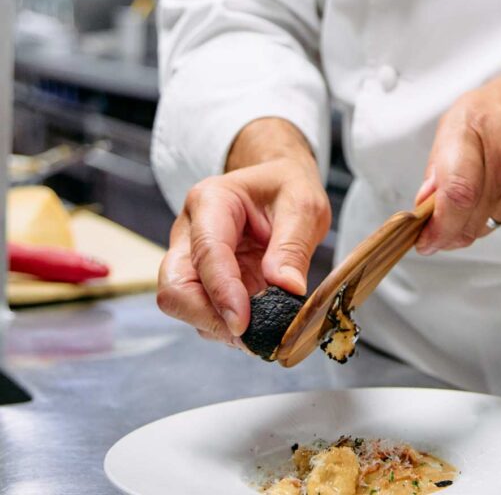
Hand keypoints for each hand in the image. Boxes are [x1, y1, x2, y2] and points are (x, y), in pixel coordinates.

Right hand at [157, 120, 329, 344]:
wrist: (280, 185)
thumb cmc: (287, 187)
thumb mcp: (303, 205)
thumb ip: (293, 245)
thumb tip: (287, 288)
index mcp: (210, 201)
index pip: (206, 252)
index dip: (221, 292)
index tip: (243, 323)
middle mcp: (190, 231)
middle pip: (175, 286)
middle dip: (207, 317)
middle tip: (251, 337)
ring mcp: (192, 259)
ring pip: (185, 306)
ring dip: (221, 326)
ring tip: (266, 328)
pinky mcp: (203, 282)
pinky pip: (205, 312)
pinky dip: (229, 326)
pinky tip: (261, 323)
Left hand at [414, 62, 500, 254]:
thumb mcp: (462, 115)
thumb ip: (439, 161)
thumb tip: (425, 202)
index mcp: (476, 129)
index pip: (458, 192)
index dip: (439, 225)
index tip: (425, 239)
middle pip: (469, 220)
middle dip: (447, 231)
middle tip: (438, 224)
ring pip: (486, 226)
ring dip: (473, 218)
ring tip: (483, 181)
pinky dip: (498, 210)